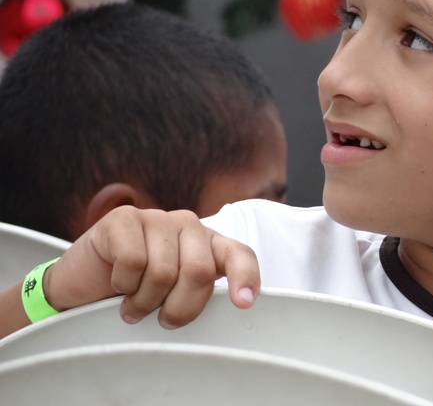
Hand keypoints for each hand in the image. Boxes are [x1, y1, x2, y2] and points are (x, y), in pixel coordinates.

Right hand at [43, 205, 259, 328]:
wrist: (83, 282)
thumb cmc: (135, 290)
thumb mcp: (173, 296)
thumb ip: (198, 295)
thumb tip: (226, 310)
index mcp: (208, 244)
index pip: (238, 255)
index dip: (245, 277)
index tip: (243, 303)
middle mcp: (188, 226)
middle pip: (199, 271)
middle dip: (180, 307)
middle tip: (162, 318)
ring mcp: (157, 217)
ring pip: (163, 272)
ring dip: (145, 301)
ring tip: (134, 302)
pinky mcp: (124, 218)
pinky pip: (133, 262)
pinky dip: (123, 284)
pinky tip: (118, 283)